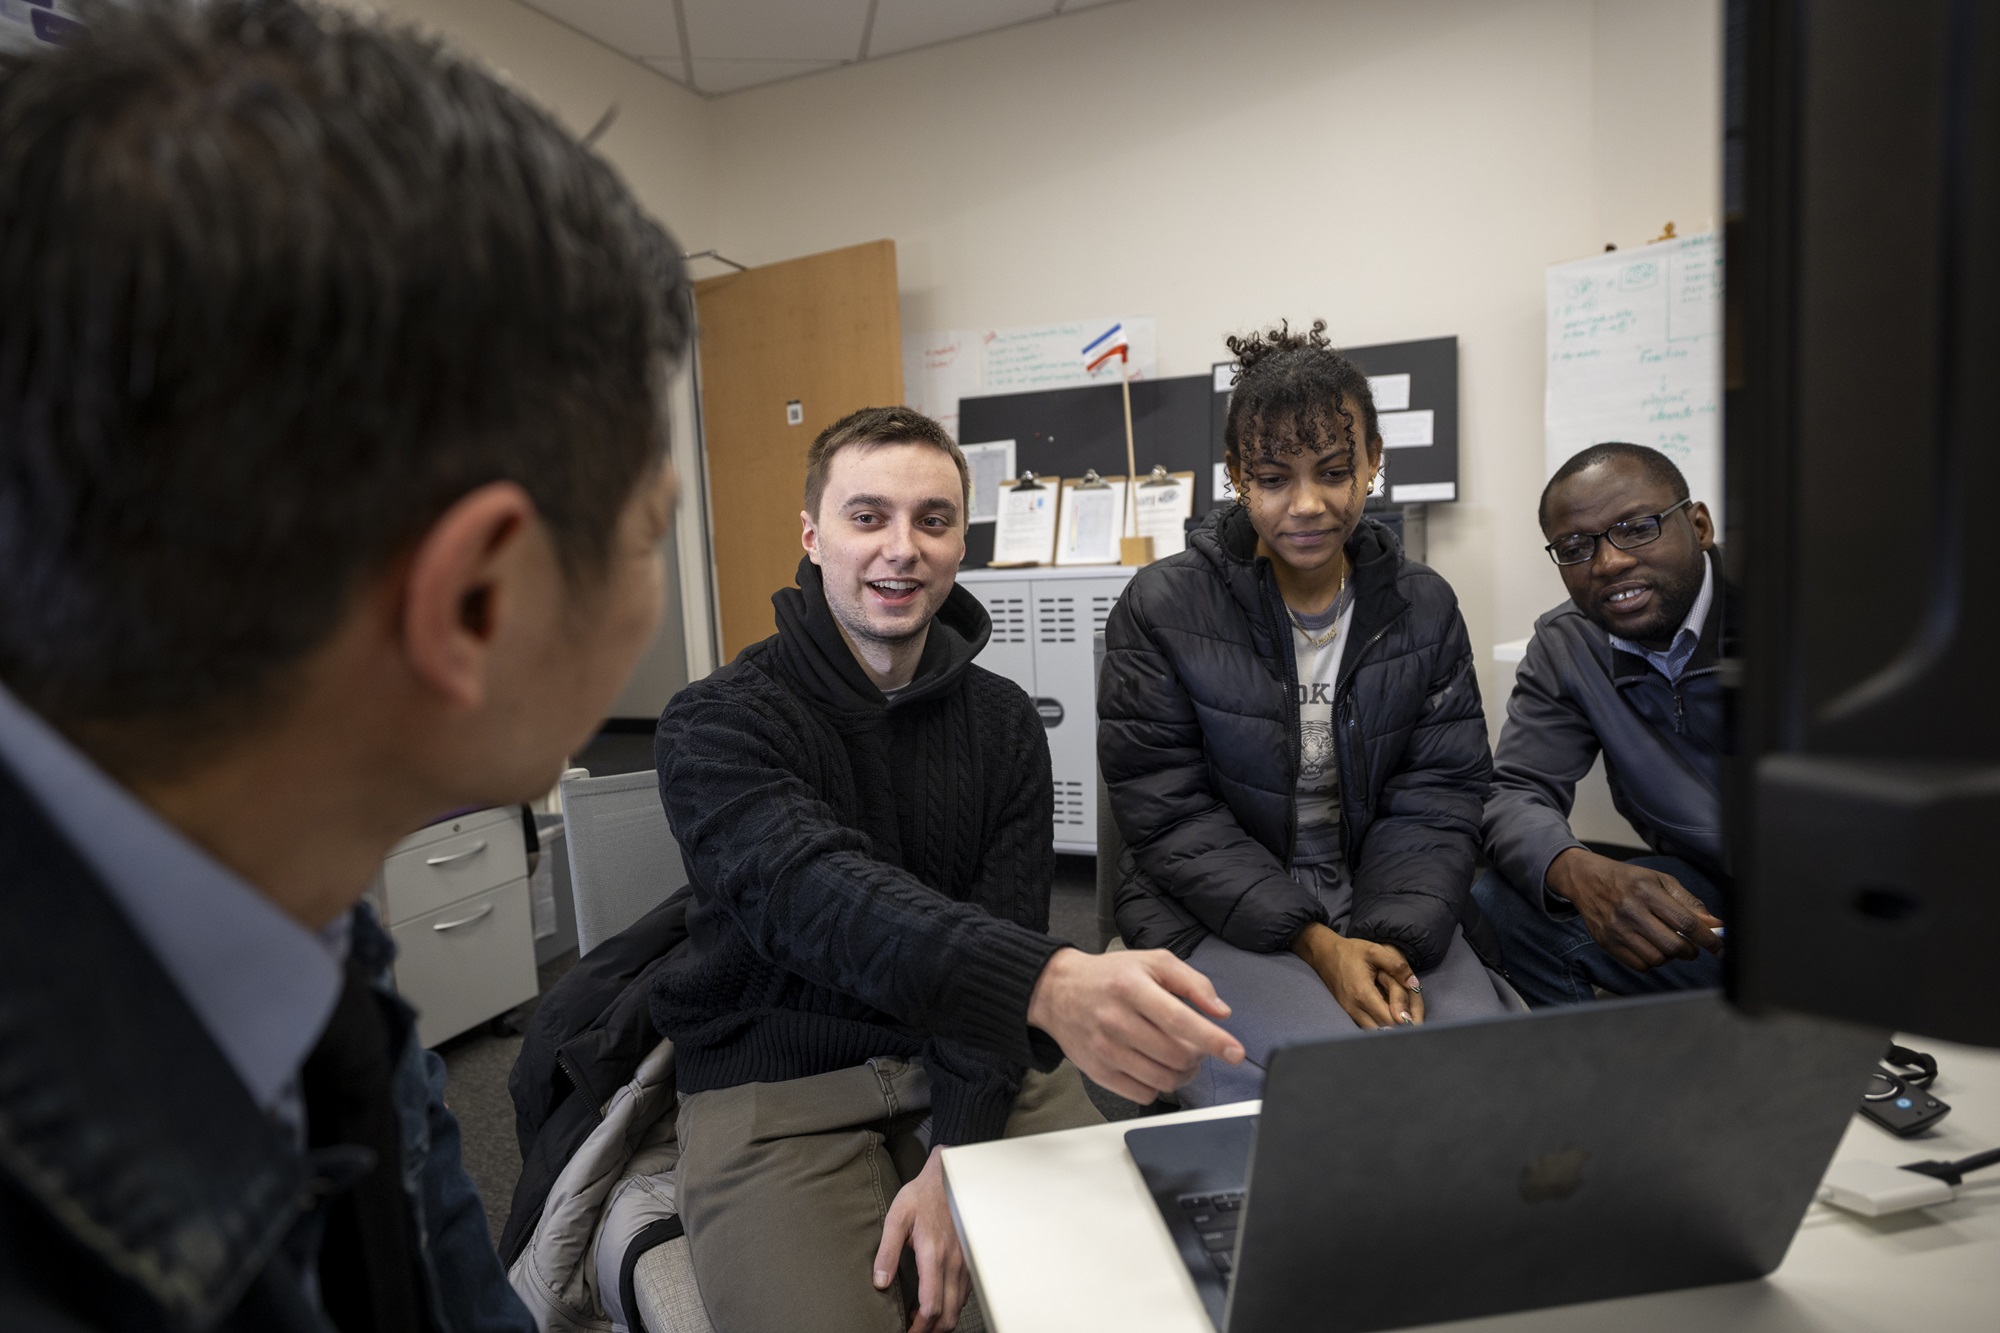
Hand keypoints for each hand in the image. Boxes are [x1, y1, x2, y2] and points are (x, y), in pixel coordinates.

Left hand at [872, 1146, 968, 1332]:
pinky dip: (951, 1306)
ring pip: (958, 1307)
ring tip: (920, 1319)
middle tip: (913, 1331)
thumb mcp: (897, 1217)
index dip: (918, 1327)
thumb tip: (880, 1282)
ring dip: (941, 1320)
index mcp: (933, 1255)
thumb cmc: (921, 1196)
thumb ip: (887, 1251)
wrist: (949, 1177)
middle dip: (931, 1331)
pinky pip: (964, 1294)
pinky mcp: (969, 1261)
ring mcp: (965, 1263)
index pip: (931, 1306)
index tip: (905, 1332)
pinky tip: (936, 1302)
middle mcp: (953, 1263)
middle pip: (948, 1315)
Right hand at [1025, 947, 1243, 1102]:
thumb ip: (1192, 983)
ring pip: (1162, 1079)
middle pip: (1175, 1055)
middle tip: (1197, 1047)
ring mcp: (1105, 1049)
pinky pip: (1142, 1094)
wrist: (1057, 991)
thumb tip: (1221, 1013)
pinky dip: (1159, 1086)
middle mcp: (1116, 1020)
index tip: (1235, 1053)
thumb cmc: (1110, 976)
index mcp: (1132, 988)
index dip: (1212, 1039)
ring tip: (1181, 1059)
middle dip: (1198, 1056)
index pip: (1180, 1021)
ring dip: (1183, 1074)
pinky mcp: (1098, 1072)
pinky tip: (1155, 1067)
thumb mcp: (1153, 962)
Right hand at [1291, 923, 1422, 1028]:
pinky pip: (1365, 1027)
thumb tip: (1415, 985)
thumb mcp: (1375, 951)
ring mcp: (1349, 1012)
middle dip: (1399, 1029)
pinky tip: (1388, 1019)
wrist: (1324, 954)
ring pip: (1373, 1033)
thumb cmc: (1351, 952)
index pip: (1389, 1020)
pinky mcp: (1347, 1013)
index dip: (1405, 1022)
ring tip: (1401, 1022)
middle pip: (1382, 1032)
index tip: (1416, 1020)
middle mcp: (1354, 1008)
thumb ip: (1397, 966)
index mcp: (1363, 994)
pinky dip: (1379, 1027)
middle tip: (1412, 1023)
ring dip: (1388, 1030)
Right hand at [1545, 848, 1723, 970]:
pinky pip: (1640, 965)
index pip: (1686, 922)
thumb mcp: (1660, 881)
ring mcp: (1617, 930)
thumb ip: (1688, 902)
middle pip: (1673, 946)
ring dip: (1670, 956)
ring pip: (1658, 959)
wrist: (1587, 881)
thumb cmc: (1628, 880)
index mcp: (1647, 892)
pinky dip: (1652, 961)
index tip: (1718, 947)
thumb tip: (1714, 924)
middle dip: (1690, 951)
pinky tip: (1650, 947)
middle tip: (1691, 947)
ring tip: (1667, 943)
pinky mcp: (1608, 943)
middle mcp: (1631, 912)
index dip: (1707, 938)